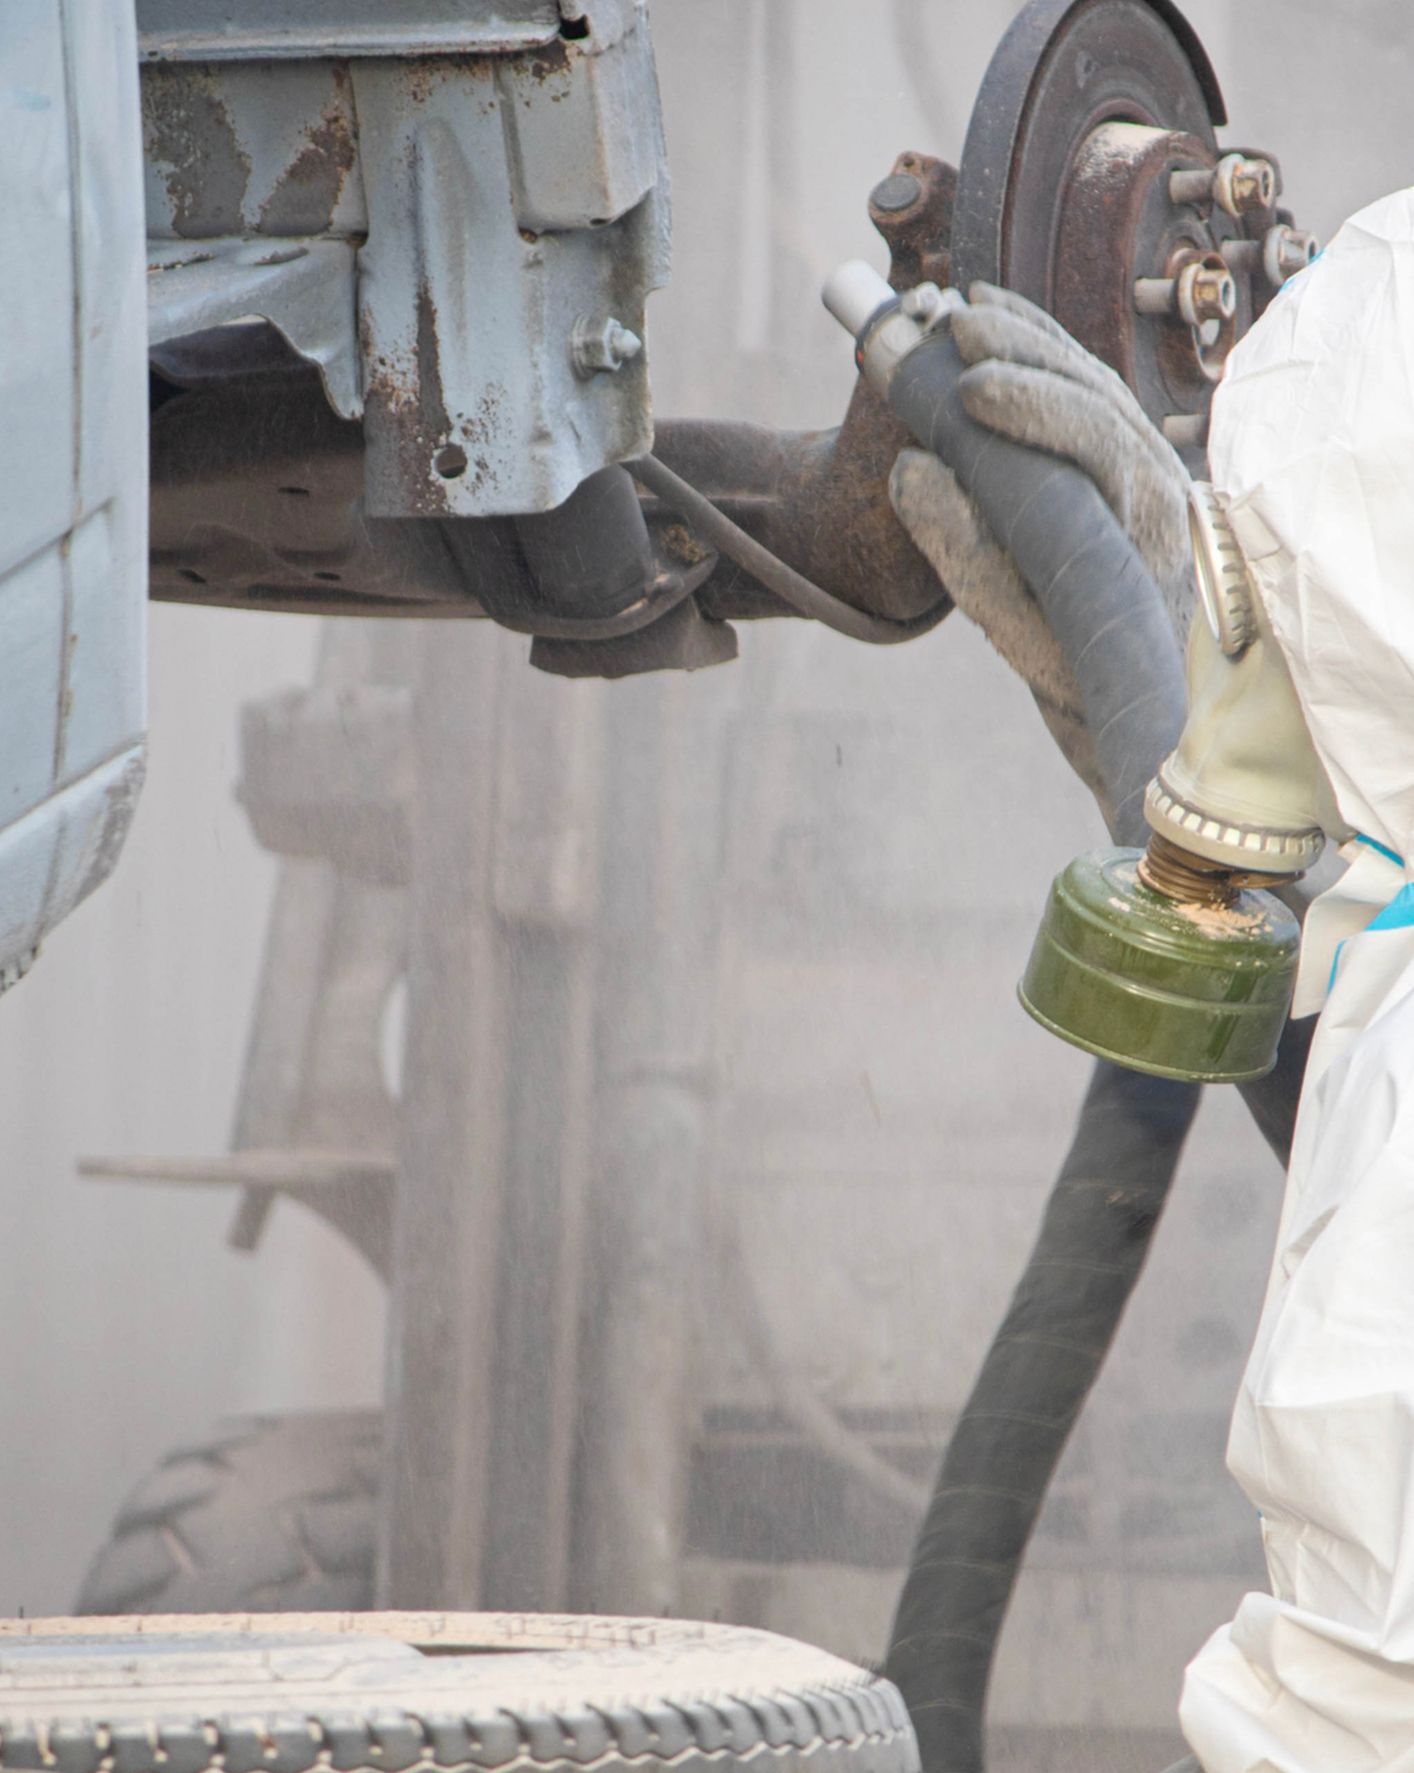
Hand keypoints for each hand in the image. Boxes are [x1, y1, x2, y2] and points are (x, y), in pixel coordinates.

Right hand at [890, 283, 1193, 808]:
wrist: (1154, 719)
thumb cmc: (1089, 690)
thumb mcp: (1022, 640)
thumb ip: (971, 559)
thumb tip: (913, 471)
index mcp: (1145, 533)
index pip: (1098, 440)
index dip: (1034, 406)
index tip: (968, 392)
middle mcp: (1160, 491)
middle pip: (1098, 395)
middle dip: (1026, 354)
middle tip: (955, 327)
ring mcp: (1150, 475)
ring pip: (1096, 387)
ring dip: (1031, 344)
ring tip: (966, 314)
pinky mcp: (1128, 471)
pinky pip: (1089, 398)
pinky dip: (1043, 358)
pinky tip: (997, 326)